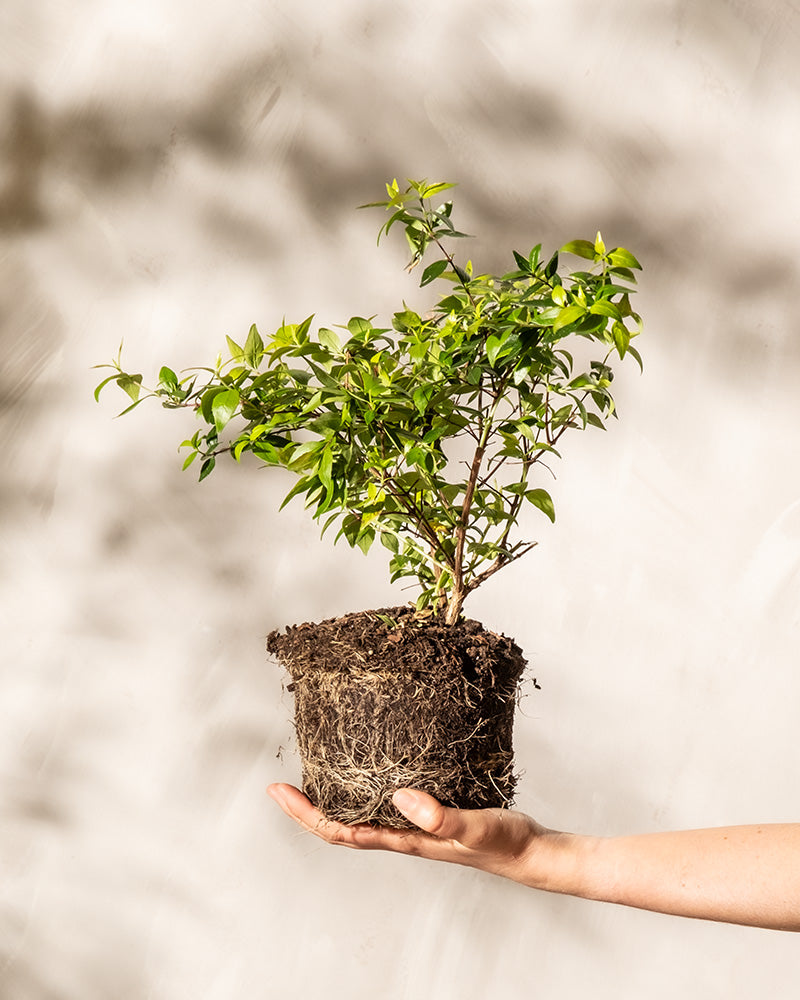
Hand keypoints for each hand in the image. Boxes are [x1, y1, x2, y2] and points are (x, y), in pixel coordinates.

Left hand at [267, 783, 553, 883]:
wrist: (530, 852)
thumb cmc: (503, 843)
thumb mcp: (474, 827)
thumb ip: (440, 818)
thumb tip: (398, 798)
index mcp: (404, 840)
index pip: (341, 831)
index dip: (306, 814)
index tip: (278, 791)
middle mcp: (401, 834)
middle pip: (340, 826)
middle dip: (307, 808)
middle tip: (280, 783)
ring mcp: (413, 826)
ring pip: (360, 815)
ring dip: (332, 799)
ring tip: (314, 771)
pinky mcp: (428, 813)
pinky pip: (383, 802)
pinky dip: (364, 788)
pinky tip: (369, 770)